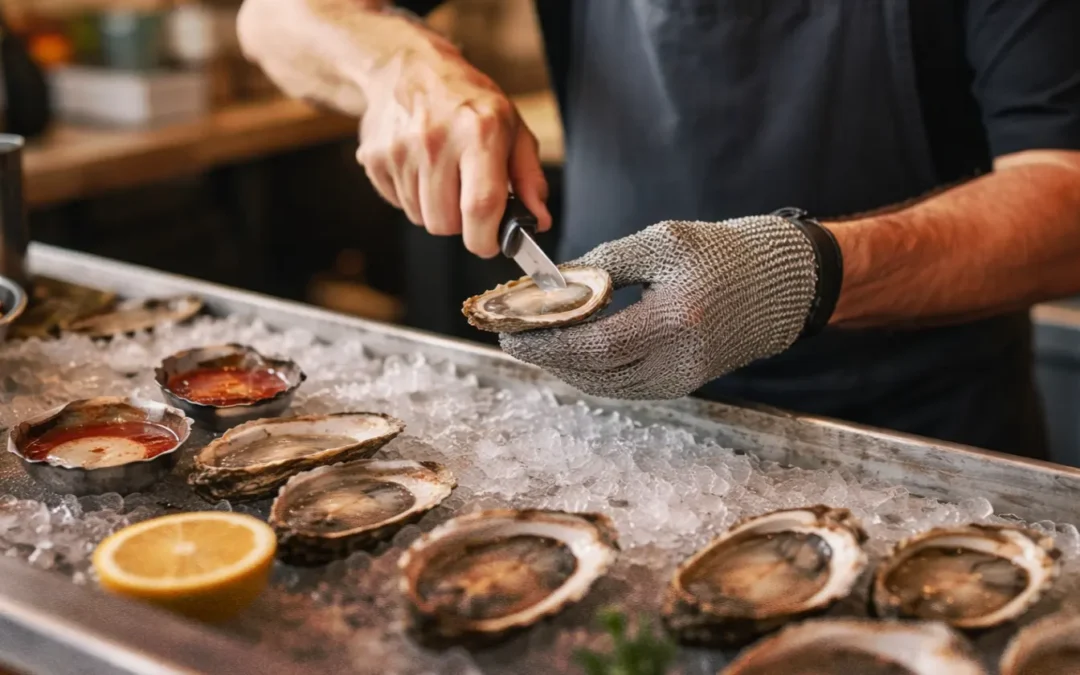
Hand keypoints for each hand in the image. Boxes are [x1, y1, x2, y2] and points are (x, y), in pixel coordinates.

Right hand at [236, 0, 549, 257]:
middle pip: (446, 223)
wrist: (408, 68)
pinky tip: (420, 168)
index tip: (490, 243)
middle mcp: (436, 141)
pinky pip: (398, 205)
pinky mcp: (374, 158)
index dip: (486, 238)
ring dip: (436, 208)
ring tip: (443, 175)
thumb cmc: (468, 101)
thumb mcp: (511, 128)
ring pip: (421, 218)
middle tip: (466, 194)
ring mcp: (400, 150)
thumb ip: (529, 178)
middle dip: (461, 222)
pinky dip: (412, 196)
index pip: (481, 207)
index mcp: (479, 132)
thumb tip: (540, 220)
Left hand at [498, 216, 819, 399]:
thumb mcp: (661, 242)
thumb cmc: (722, 253)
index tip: (512, 331)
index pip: (595, 345)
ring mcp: (683, 379)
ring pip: (606, 385)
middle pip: (594, 372)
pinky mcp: (683, 385)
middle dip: (547, 356)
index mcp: (676, 319)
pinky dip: (593, 372)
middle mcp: (680, 360)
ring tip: (537, 342)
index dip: (548, 342)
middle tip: (514, 338)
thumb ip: (605, 264)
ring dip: (565, 366)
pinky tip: (573, 352)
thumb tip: (554, 284)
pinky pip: (624, 386)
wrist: (780, 285)